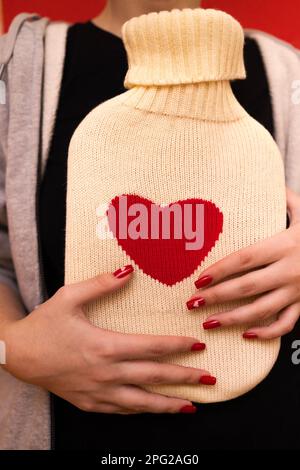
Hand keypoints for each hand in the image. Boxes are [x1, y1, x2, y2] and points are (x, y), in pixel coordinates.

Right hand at [2, 265, 213, 414]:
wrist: (18, 355)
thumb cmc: (44, 324)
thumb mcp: (70, 297)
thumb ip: (101, 284)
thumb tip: (128, 270)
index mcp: (104, 345)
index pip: (151, 347)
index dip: (177, 346)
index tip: (197, 344)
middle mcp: (106, 373)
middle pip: (154, 376)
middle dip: (185, 378)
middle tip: (210, 379)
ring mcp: (97, 392)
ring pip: (141, 402)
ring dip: (169, 404)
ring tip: (192, 406)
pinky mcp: (88, 403)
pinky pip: (121, 410)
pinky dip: (141, 411)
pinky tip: (153, 409)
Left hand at [186, 188, 299, 339]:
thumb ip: (288, 200)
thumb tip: (271, 185)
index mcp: (284, 245)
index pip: (245, 259)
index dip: (220, 269)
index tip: (198, 279)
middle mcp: (289, 270)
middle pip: (247, 286)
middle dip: (217, 296)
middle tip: (193, 303)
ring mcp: (297, 290)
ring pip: (262, 309)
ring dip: (233, 318)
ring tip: (208, 322)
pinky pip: (286, 323)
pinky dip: (267, 333)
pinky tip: (246, 334)